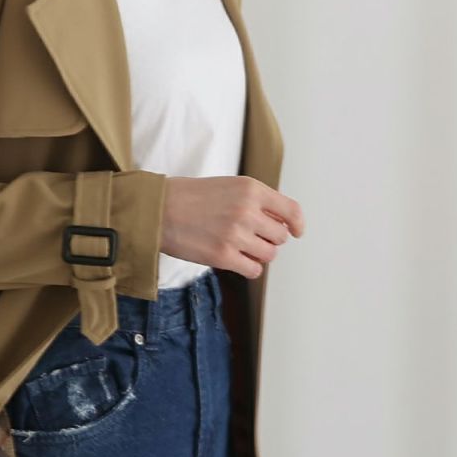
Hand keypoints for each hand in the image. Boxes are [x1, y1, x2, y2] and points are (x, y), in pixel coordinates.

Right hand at [160, 175, 304, 278]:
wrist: (158, 209)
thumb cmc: (190, 197)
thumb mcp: (228, 186)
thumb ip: (255, 200)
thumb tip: (282, 224)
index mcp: (251, 189)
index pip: (291, 210)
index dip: (297, 225)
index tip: (297, 232)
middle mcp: (247, 210)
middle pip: (280, 236)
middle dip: (269, 239)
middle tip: (251, 237)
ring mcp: (236, 234)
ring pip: (269, 255)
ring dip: (258, 254)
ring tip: (239, 247)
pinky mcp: (223, 256)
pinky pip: (253, 270)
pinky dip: (248, 268)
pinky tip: (235, 259)